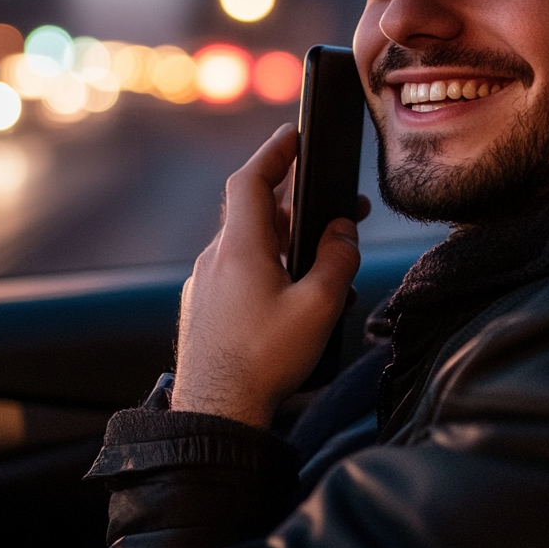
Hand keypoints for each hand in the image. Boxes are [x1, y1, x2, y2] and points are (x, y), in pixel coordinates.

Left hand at [171, 124, 362, 428]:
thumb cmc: (263, 361)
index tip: (294, 135)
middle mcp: (217, 258)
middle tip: (338, 206)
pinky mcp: (205, 307)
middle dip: (299, 203)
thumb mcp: (317, 308)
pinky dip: (270, 265)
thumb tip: (343, 230)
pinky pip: (240, 271)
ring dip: (287, 239)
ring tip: (326, 253)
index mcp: (240, 248)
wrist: (215, 413)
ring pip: (250, 244)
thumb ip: (337, 260)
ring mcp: (206, 283)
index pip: (252, 180)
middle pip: (257, 212)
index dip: (274, 152)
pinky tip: (295, 293)